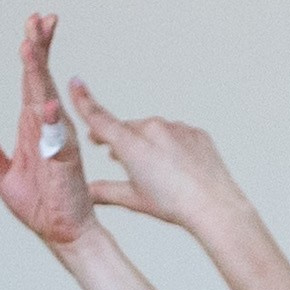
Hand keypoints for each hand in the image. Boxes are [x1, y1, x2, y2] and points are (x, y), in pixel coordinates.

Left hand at [0, 12, 97, 257]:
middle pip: (41, 79)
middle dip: (39, 47)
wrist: (62, 231)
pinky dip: (52, 119)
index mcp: (31, 125)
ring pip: (47, 97)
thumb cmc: (38, 204)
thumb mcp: (1, 177)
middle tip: (38, 18)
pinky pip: (57, 135)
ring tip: (33, 44)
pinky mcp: (65, 159)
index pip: (31, 81)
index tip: (33, 25)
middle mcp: (46, 125)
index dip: (33, 53)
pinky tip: (46, 103)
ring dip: (40, 72)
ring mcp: (58, 139)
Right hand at [64, 79, 247, 240]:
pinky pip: (176, 135)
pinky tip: (175, 166)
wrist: (214, 206)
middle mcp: (152, 129)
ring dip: (147, 144)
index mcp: (131, 144)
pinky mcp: (194, 132)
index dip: (84, 101)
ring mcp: (175, 128)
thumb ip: (107, 191)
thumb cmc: (174, 205)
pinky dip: (171, 146)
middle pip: (128, 130)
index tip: (76, 83)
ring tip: (152, 168)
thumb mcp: (134, 200)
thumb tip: (87, 192)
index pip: (100, 118)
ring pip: (153, 131)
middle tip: (115, 156)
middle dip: (120, 140)